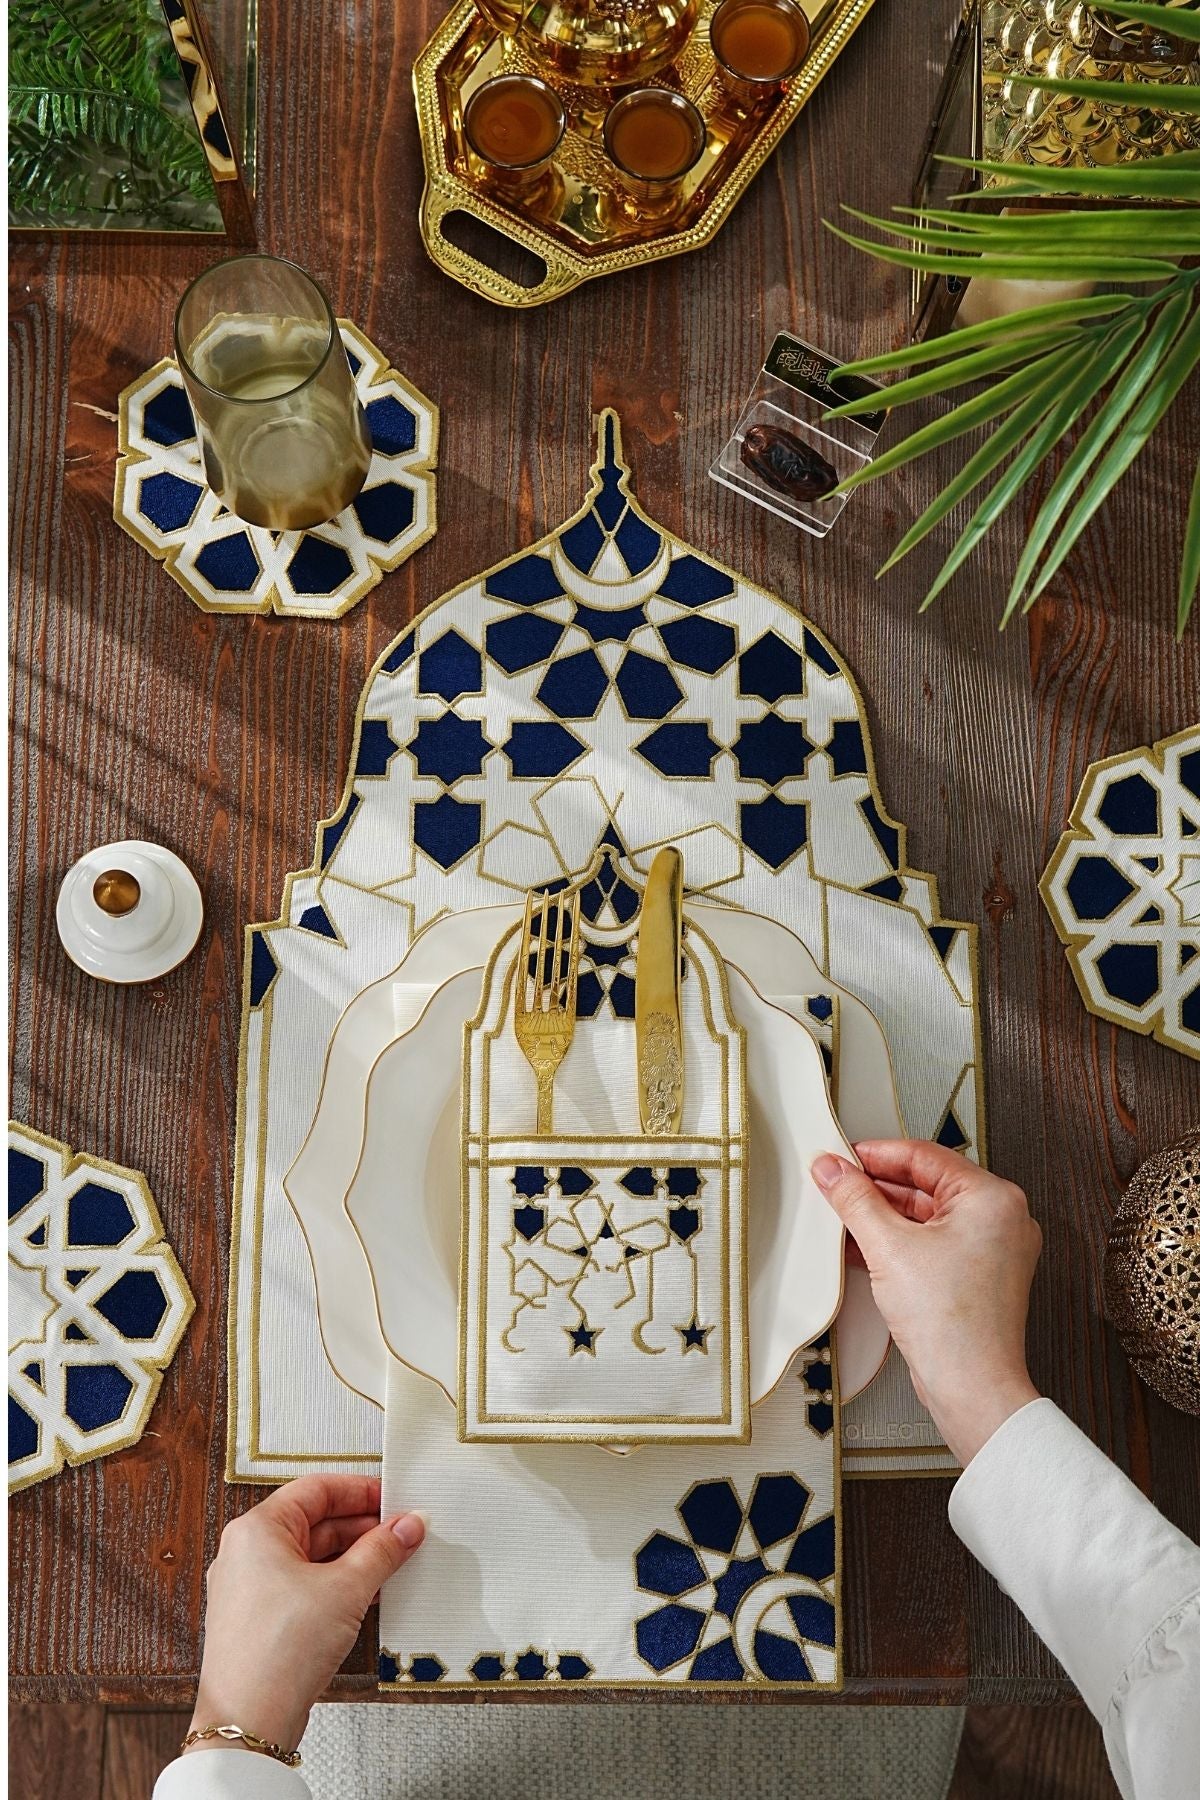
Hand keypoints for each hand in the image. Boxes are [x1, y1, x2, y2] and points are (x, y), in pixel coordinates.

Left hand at [185, 1476, 423, 1756]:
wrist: (249, 1721)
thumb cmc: (277, 1654)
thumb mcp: (346, 1590)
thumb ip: (383, 1550)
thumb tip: (408, 1525)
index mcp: (257, 1529)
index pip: (317, 1490)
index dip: (361, 1491)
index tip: (394, 1500)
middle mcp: (247, 1552)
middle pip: (315, 1522)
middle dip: (363, 1528)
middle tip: (403, 1535)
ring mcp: (250, 1588)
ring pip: (312, 1556)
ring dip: (353, 1558)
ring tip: (392, 1565)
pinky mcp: (259, 1619)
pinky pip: (304, 1585)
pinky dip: (336, 1584)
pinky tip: (367, 1594)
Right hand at [813, 1140, 1042, 1465]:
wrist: (971, 1388)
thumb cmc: (953, 1326)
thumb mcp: (888, 1247)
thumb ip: (855, 1200)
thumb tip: (833, 1170)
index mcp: (993, 1198)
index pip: (923, 1155)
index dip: (875, 1154)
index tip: (842, 1158)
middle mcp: (1000, 1219)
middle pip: (925, 1184)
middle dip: (875, 1188)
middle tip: (836, 1186)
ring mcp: (991, 1250)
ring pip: (926, 1216)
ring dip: (883, 1216)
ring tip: (844, 1218)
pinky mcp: (976, 1276)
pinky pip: (931, 1243)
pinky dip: (898, 1242)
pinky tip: (863, 1246)